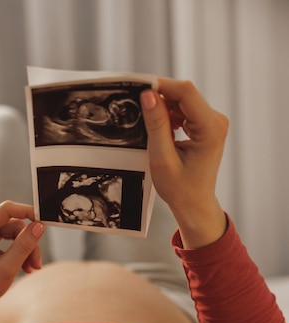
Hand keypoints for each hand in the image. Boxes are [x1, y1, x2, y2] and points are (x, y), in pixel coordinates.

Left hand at [0, 201, 44, 322]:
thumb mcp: (7, 268)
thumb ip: (23, 246)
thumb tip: (39, 226)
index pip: (6, 210)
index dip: (28, 211)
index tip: (45, 220)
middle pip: (14, 223)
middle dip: (28, 242)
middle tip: (37, 263)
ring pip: (16, 230)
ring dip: (26, 249)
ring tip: (31, 267)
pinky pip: (12, 235)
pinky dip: (21, 249)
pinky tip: (24, 264)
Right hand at [140, 78, 228, 247]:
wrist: (194, 204)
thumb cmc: (180, 188)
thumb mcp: (162, 158)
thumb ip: (156, 125)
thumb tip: (148, 95)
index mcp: (210, 129)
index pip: (186, 92)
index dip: (161, 86)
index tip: (139, 88)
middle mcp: (216, 121)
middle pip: (185, 94)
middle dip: (161, 99)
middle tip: (140, 111)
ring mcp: (213, 122)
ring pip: (183, 101)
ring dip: (165, 109)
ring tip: (154, 132)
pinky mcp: (207, 125)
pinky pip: (185, 110)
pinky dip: (170, 116)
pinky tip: (163, 133)